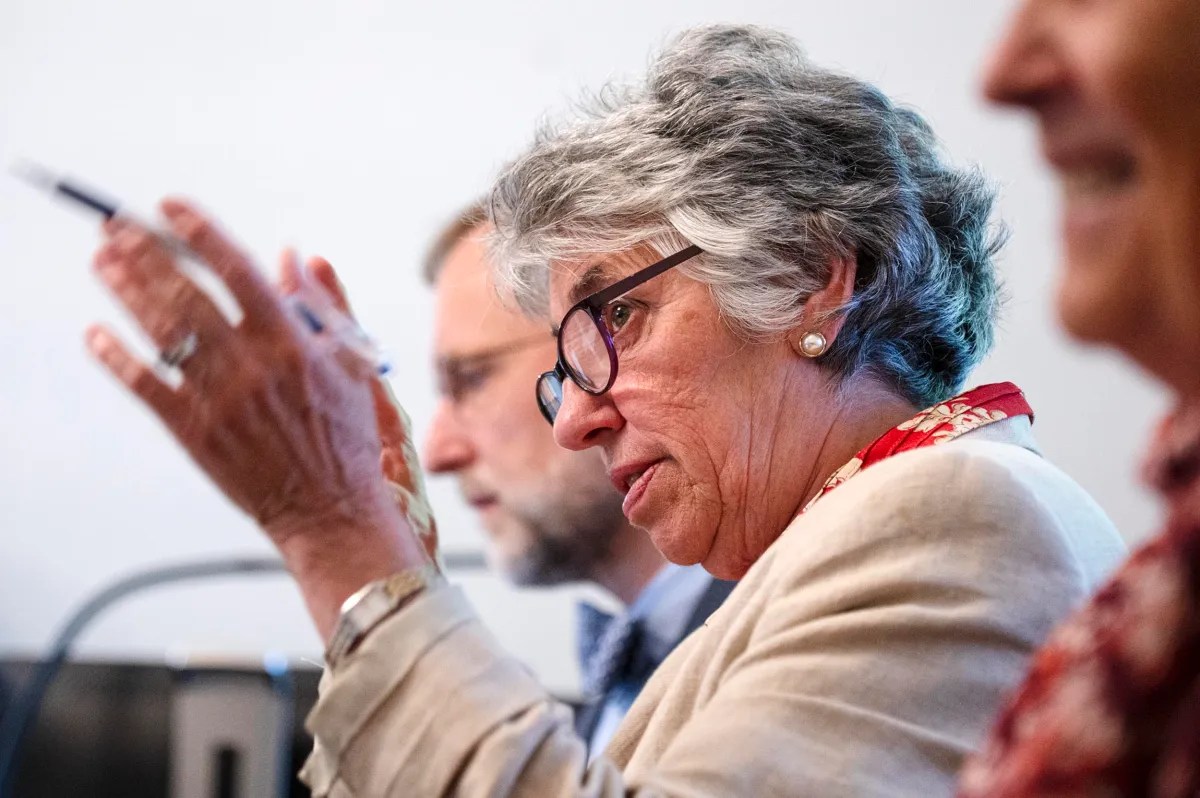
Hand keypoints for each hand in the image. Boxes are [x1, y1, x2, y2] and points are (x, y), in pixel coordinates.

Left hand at [87, 200, 429, 636]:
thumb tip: (298, 257)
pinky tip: (97, 334)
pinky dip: (117, 358)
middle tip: (115, 224)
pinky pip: (147, 386)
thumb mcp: (352, 362)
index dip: (200, 233)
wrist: (330, 509)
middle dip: (145, 252)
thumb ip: (325, 306)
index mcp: (292, 342)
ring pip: (162, 332)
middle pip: (187, 293)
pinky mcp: (196, 431)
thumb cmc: (345, 437)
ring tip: (102, 260)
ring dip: (126, 291)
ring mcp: (220, 399)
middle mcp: (252, 364)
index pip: (237, 270)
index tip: (170, 207)